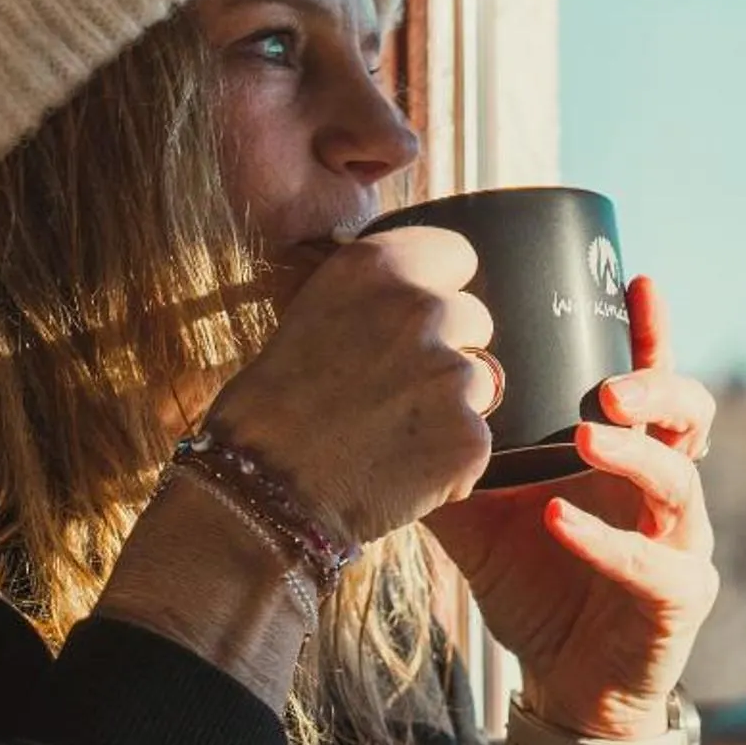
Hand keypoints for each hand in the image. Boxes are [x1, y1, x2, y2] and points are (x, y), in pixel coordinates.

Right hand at [195, 225, 503, 541]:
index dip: (443, 287)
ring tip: (394, 436)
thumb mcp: (308, 321)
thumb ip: (370, 304)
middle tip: (398, 389)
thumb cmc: (267, 411)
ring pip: (481, 382)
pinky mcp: (470, 434)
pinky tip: (402, 474)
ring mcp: (451, 372)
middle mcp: (420, 309)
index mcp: (375, 269)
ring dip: (452, 407)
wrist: (263, 490)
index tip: (427, 314)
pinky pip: (478, 441)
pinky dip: (451, 461)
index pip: (455, 254)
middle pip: (475, 319)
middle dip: (448, 350)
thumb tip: (410, 305)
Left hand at [424, 276, 718, 741]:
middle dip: (657, 386)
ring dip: (634, 453)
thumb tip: (384, 406)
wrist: (563, 686)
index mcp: (628, 460)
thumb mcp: (482, 517)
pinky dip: (605, 541)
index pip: (652, 384)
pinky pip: (652, 564)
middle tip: (605, 383)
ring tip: (584, 434)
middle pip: (691, 417)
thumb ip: (453, 464)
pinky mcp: (679, 599)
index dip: (652, 335)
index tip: (636, 284)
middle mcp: (666, 492)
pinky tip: (559, 521)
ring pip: (681, 482)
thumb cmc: (536, 588)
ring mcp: (681, 544)